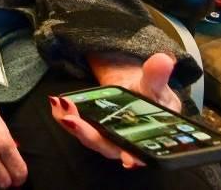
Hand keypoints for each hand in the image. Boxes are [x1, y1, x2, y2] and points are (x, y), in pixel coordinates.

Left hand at [50, 53, 180, 168]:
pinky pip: (76, 125)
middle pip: (106, 145)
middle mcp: (123, 143)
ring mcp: (105, 136)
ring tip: (61, 105)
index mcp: (146, 139)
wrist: (136, 87)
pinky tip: (56, 101)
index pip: (141, 154)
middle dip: (89, 134)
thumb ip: (157, 76)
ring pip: (88, 136)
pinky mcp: (92, 127)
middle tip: (73, 120)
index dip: (134, 157)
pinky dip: (64, 115)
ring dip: (72, 123)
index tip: (128, 159)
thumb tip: (164, 60)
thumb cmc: (152, 93)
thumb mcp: (155, 83)